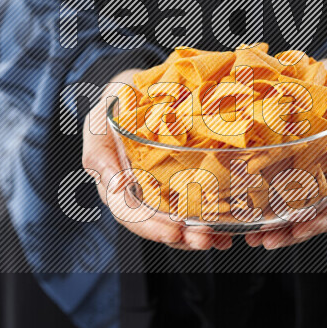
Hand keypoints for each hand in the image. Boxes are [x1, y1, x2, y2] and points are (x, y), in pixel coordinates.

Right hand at [81, 68, 231, 250]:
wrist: (141, 88)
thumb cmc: (116, 104)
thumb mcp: (100, 121)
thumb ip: (99, 152)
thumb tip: (115, 185)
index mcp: (115, 184)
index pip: (129, 213)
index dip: (150, 226)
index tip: (173, 232)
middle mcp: (138, 193)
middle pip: (157, 224)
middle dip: (180, 236)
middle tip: (203, 239)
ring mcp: (161, 190)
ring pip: (177, 221)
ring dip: (197, 234)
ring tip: (218, 238)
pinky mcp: (183, 182)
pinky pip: (196, 207)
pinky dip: (211, 222)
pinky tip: (227, 231)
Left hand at [244, 55, 326, 249]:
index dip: (323, 222)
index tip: (303, 227)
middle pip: (317, 217)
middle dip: (294, 232)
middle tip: (269, 240)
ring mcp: (317, 178)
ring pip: (300, 211)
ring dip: (278, 228)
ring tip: (255, 238)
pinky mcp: (296, 169)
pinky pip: (284, 192)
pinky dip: (269, 207)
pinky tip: (250, 219)